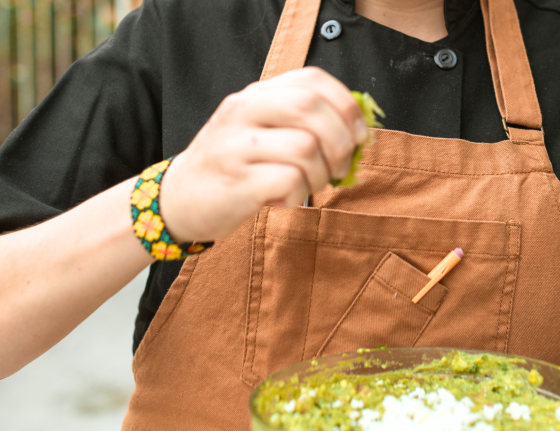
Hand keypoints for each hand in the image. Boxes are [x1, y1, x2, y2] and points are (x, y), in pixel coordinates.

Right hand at [159, 67, 367, 242]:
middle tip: (340, 167)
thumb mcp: (259, 131)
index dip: (346, 106)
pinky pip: (289, 181)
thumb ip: (299, 122)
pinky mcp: (237, 182)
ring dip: (321, 175)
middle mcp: (243, 111)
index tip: (359, 135)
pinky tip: (285, 200)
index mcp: (255, 95)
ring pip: (305, 148)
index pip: (311, 80)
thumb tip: (356, 131)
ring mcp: (237, 146)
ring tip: (308, 186)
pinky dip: (299, 195)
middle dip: (340, 142)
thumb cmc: (232, 166)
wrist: (178, 200)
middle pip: (311, 108)